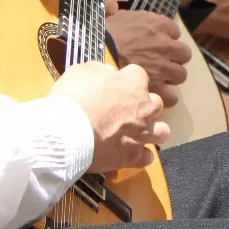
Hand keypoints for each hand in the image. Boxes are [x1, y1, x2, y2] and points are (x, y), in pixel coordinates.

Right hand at [50, 60, 168, 172]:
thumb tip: (110, 74)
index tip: (113, 86)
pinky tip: (130, 153)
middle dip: (144, 106)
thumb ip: (101, 71)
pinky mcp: (133, 156)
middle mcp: (145, 107)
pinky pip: (147, 157)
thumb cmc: (74, 98)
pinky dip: (141, 155)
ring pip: (161, 131)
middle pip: (156, 103)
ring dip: (152, 131)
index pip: (138, 75)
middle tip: (126, 111)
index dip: (125, 80)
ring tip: (138, 133)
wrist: (67, 132)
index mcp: (134, 83)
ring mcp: (142, 133)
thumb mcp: (81, 71)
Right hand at [105, 10, 189, 107]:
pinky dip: (164, 97)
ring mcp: (163, 68)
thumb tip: (134, 20)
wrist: (91, 57)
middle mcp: (165, 45)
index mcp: (156, 25)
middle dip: (172, 58)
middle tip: (158, 62)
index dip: (165, 38)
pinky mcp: (157, 88)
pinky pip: (172, 96)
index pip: (174, 31)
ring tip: (156, 79)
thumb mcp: (118, 18)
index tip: (156, 43)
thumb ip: (134, 20)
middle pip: (183, 54)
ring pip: (180, 75)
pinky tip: (154, 95)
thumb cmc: (100, 36)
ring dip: (170, 77)